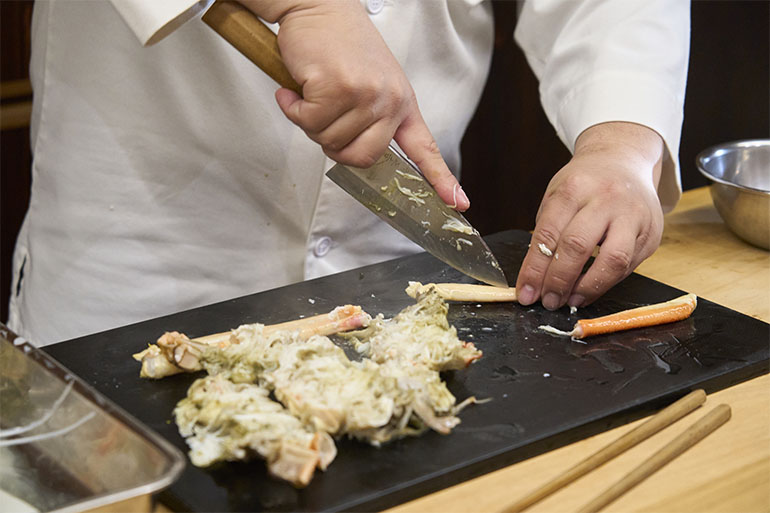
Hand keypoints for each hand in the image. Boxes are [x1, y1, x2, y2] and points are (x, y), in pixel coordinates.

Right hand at [239, 0, 468, 209]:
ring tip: (312, 92)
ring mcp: (365, 94)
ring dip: (310, 122)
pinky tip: (297, 87)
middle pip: (363, 158)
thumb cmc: (341, 46)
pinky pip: (309, 122)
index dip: (441, 179)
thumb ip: (371, 120)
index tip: (457, 204)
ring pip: (330, 142)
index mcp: (401, 103)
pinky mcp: (337, 87)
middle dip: (335, 147)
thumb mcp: (371, 84)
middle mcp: (389, 100)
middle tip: (323, 118)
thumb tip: (355, 157)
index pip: (425, 148)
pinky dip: (293, 109)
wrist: (319, 7)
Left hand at [515, 122, 665, 309]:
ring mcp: (634, 214)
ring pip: (613, 259)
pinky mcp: (652, 231)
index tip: (526, 292)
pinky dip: (606, 282)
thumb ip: (547, 233)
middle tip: (548, 301)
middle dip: (559, 280)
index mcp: (574, 187)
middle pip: (578, 246)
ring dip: (589, 287)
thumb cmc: (584, 184)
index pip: (549, 234)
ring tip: (570, 300)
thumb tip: (535, 279)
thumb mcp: (557, 196)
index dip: (535, 268)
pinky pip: (629, 265)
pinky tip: (590, 290)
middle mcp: (606, 198)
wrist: (623, 160)